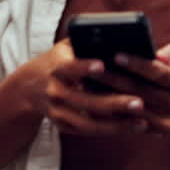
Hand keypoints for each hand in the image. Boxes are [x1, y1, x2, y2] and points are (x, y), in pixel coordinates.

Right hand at [30, 39, 150, 136]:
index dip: (83, 67)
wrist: (28, 87)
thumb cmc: (60, 59)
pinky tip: (132, 128)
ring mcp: (58, 111)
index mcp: (56, 66)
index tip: (101, 65)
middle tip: (139, 102)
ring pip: (88, 123)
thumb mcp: (67, 46)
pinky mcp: (63, 126)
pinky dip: (110, 131)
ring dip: (116, 125)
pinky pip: (88, 132)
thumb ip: (88, 41)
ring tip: (142, 123)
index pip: (69, 67)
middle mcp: (55, 91)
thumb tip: (122, 36)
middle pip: (85, 100)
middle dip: (113, 103)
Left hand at [98, 43, 169, 135]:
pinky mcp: (161, 131)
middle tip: (91, 68)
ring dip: (110, 97)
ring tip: (88, 84)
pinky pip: (133, 124)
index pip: (158, 71)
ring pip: (134, 109)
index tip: (116, 55)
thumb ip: (168, 53)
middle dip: (115, 79)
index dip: (136, 64)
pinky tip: (96, 103)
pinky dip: (114, 114)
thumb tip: (155, 55)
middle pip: (141, 91)